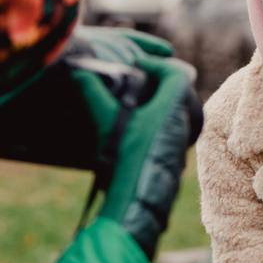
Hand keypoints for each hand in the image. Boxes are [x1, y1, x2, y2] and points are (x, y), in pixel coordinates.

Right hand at [71, 29, 203, 260]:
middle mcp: (182, 120)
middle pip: (182, 87)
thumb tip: (78, 70)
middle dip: (163, 78)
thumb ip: (95, 94)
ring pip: (184, 106)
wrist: (137, 199)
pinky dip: (167, 116)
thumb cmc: (123, 158)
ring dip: (167, 98)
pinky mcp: (178, 152)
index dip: (157, 64)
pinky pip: (181, 125)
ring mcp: (183, 137)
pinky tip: (145, 123)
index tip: (138, 65)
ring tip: (142, 99)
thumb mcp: (107, 123)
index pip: (175, 72)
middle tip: (142, 77)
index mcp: (170, 107)